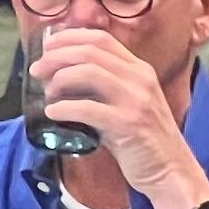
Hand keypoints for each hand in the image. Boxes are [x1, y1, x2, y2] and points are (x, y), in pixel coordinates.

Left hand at [27, 26, 207, 208]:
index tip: (48, 48)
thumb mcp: (131, 103)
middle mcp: (140, 79)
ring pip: (88, 72)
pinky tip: (53, 114)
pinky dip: (64, 109)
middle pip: (90, 51)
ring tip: (47, 94)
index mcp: (140, 70)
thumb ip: (105, 88)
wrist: (171, 170)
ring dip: (59, 79)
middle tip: (37, 70)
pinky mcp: (128, 124)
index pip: (101, 39)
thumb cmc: (144, 140)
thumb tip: (63, 79)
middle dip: (56, 57)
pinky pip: (87, 109)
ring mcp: (136, 100)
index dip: (69, 38)